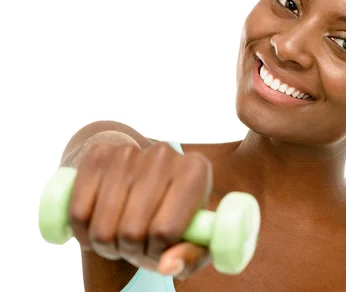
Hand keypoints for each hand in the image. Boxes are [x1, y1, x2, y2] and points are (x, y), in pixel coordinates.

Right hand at [69, 141, 212, 278]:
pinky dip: (83, 233)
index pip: (165, 231)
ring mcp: (129, 152)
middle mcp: (164, 155)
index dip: (158, 252)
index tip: (159, 249)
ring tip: (119, 238)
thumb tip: (167, 266)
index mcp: (196, 171)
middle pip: (131, 231)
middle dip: (131, 250)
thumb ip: (191, 256)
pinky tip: (95, 230)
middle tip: (136, 246)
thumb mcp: (194, 237)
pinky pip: (78, 212)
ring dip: (106, 246)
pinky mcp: (98, 154)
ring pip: (102, 227)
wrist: (145, 174)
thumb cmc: (173, 212)